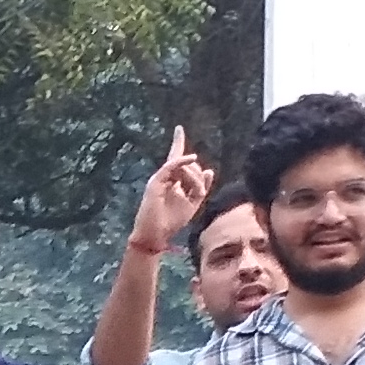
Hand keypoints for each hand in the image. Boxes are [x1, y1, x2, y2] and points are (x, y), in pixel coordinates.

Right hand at [129, 128, 213, 250]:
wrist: (155, 236)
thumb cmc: (171, 222)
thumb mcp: (193, 203)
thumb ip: (200, 188)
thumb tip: (209, 171)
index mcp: (171, 181)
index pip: (175, 158)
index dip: (178, 142)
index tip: (179, 128)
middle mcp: (164, 177)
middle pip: (185, 163)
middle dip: (198, 175)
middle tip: (200, 193)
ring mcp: (158, 179)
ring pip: (181, 165)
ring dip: (194, 177)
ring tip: (197, 194)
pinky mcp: (155, 183)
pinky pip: (171, 166)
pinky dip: (182, 161)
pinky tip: (192, 159)